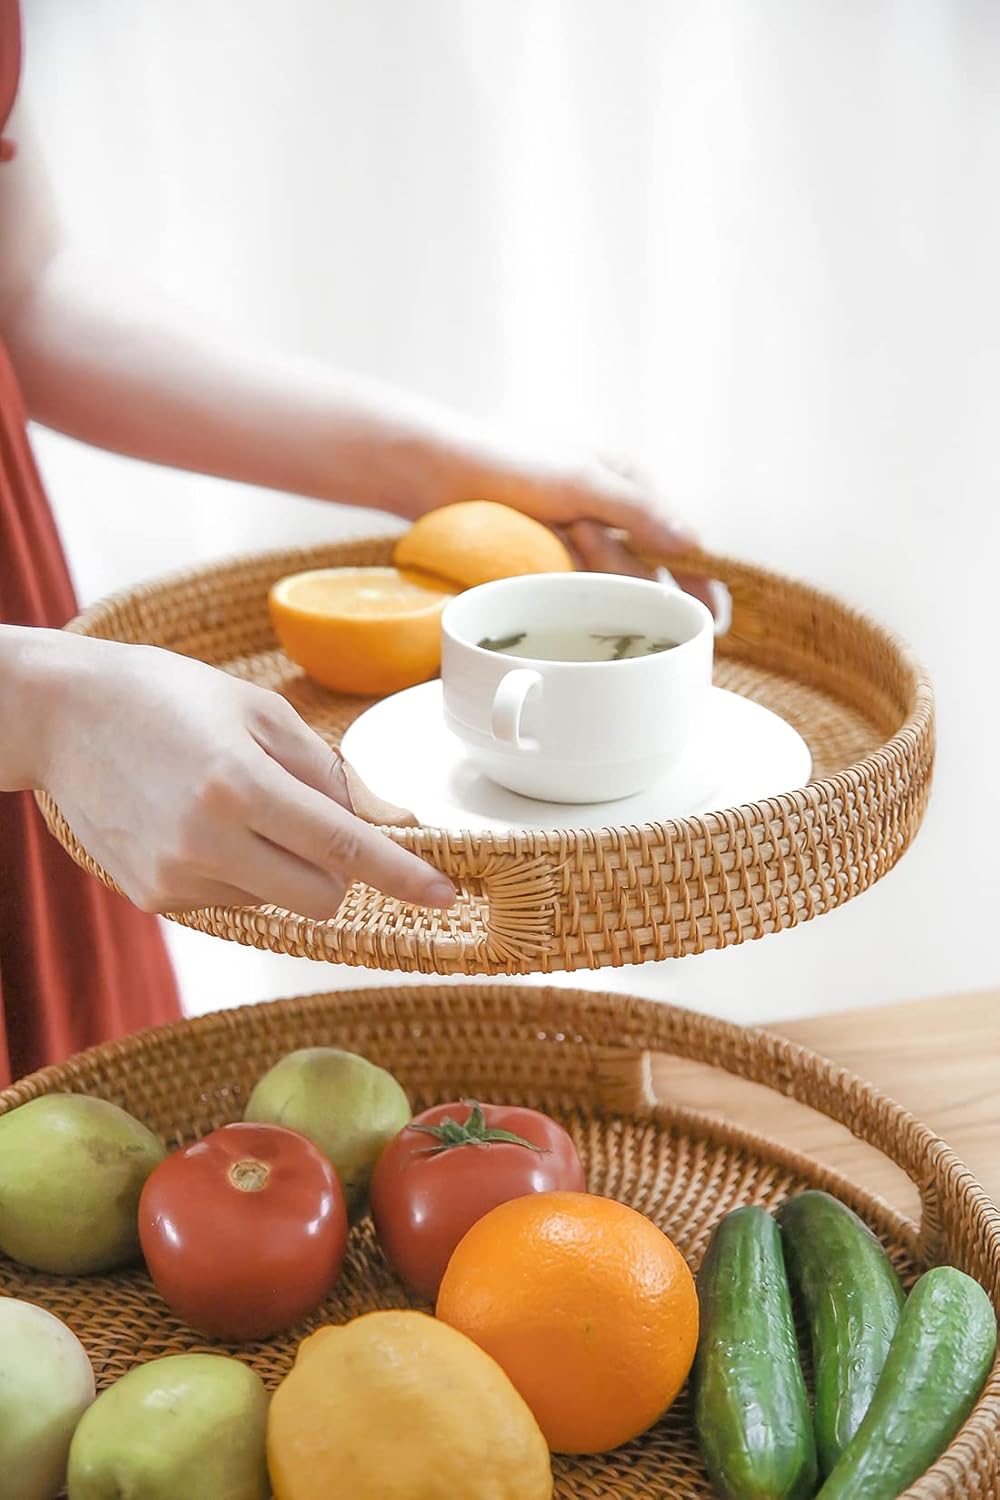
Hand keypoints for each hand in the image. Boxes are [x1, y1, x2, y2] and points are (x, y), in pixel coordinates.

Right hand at [27, 632, 454, 917]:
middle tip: (315, 820)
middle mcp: (205, 841)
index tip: (445, 894)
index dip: (402, 875)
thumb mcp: (261, 713)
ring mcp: (175, 877)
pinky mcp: (153, 896)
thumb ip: (334, 773)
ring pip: (277, 901)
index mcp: (239, 784)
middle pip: (320, 898)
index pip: (343, 848)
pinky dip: (240, 871)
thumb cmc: (170, 697)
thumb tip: (395, 823)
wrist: (64, 715)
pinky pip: (234, 900)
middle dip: (339, 872)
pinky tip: (202, 824)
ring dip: (283, 866)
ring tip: (232, 804)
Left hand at [411, 432, 714, 612]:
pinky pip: (572, 588)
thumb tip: (695, 543)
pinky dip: (569, 590)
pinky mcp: (543, 559)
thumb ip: (637, 513)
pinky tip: (559, 588)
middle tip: (597, 557)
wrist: (429, 470)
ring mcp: (574, 538)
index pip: (677, 536)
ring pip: (607, 581)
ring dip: (592, 574)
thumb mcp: (579, 482)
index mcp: (627, 481)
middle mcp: (608, 511)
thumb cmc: (506, 462)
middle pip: (644, 566)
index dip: (698, 577)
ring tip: (559, 541)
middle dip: (629, 574)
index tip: (714, 620)